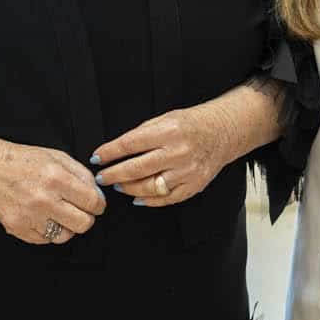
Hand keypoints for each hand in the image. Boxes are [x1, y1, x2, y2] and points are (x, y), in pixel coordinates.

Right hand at [0, 138, 106, 243]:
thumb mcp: (56, 156)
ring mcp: (29, 216)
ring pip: (65, 236)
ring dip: (66, 226)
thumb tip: (97, 194)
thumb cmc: (22, 161)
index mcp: (56, 177)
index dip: (98, 205)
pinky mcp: (18, 228)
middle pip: (83, 223)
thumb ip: (81, 174)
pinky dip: (47, 230)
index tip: (95, 205)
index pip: (92, 202)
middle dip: (86, 217)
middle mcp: (43, 199)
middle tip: (79, 210)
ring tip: (58, 213)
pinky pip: (45, 239)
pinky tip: (42, 216)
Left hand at [94, 105, 232, 206]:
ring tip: (118, 186)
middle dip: (113, 175)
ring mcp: (187, 171)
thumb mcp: (165, 118)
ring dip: (128, 188)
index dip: (109, 153)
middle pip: (136, 169)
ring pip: (149, 187)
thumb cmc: (190, 124)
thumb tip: (116, 150)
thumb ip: (142, 134)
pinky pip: (166, 198)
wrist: (222, 132)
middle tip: (101, 177)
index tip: (96, 158)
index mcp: (168, 131)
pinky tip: (136, 197)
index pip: (130, 144)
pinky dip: (148, 200)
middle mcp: (177, 152)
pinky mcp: (194, 185)